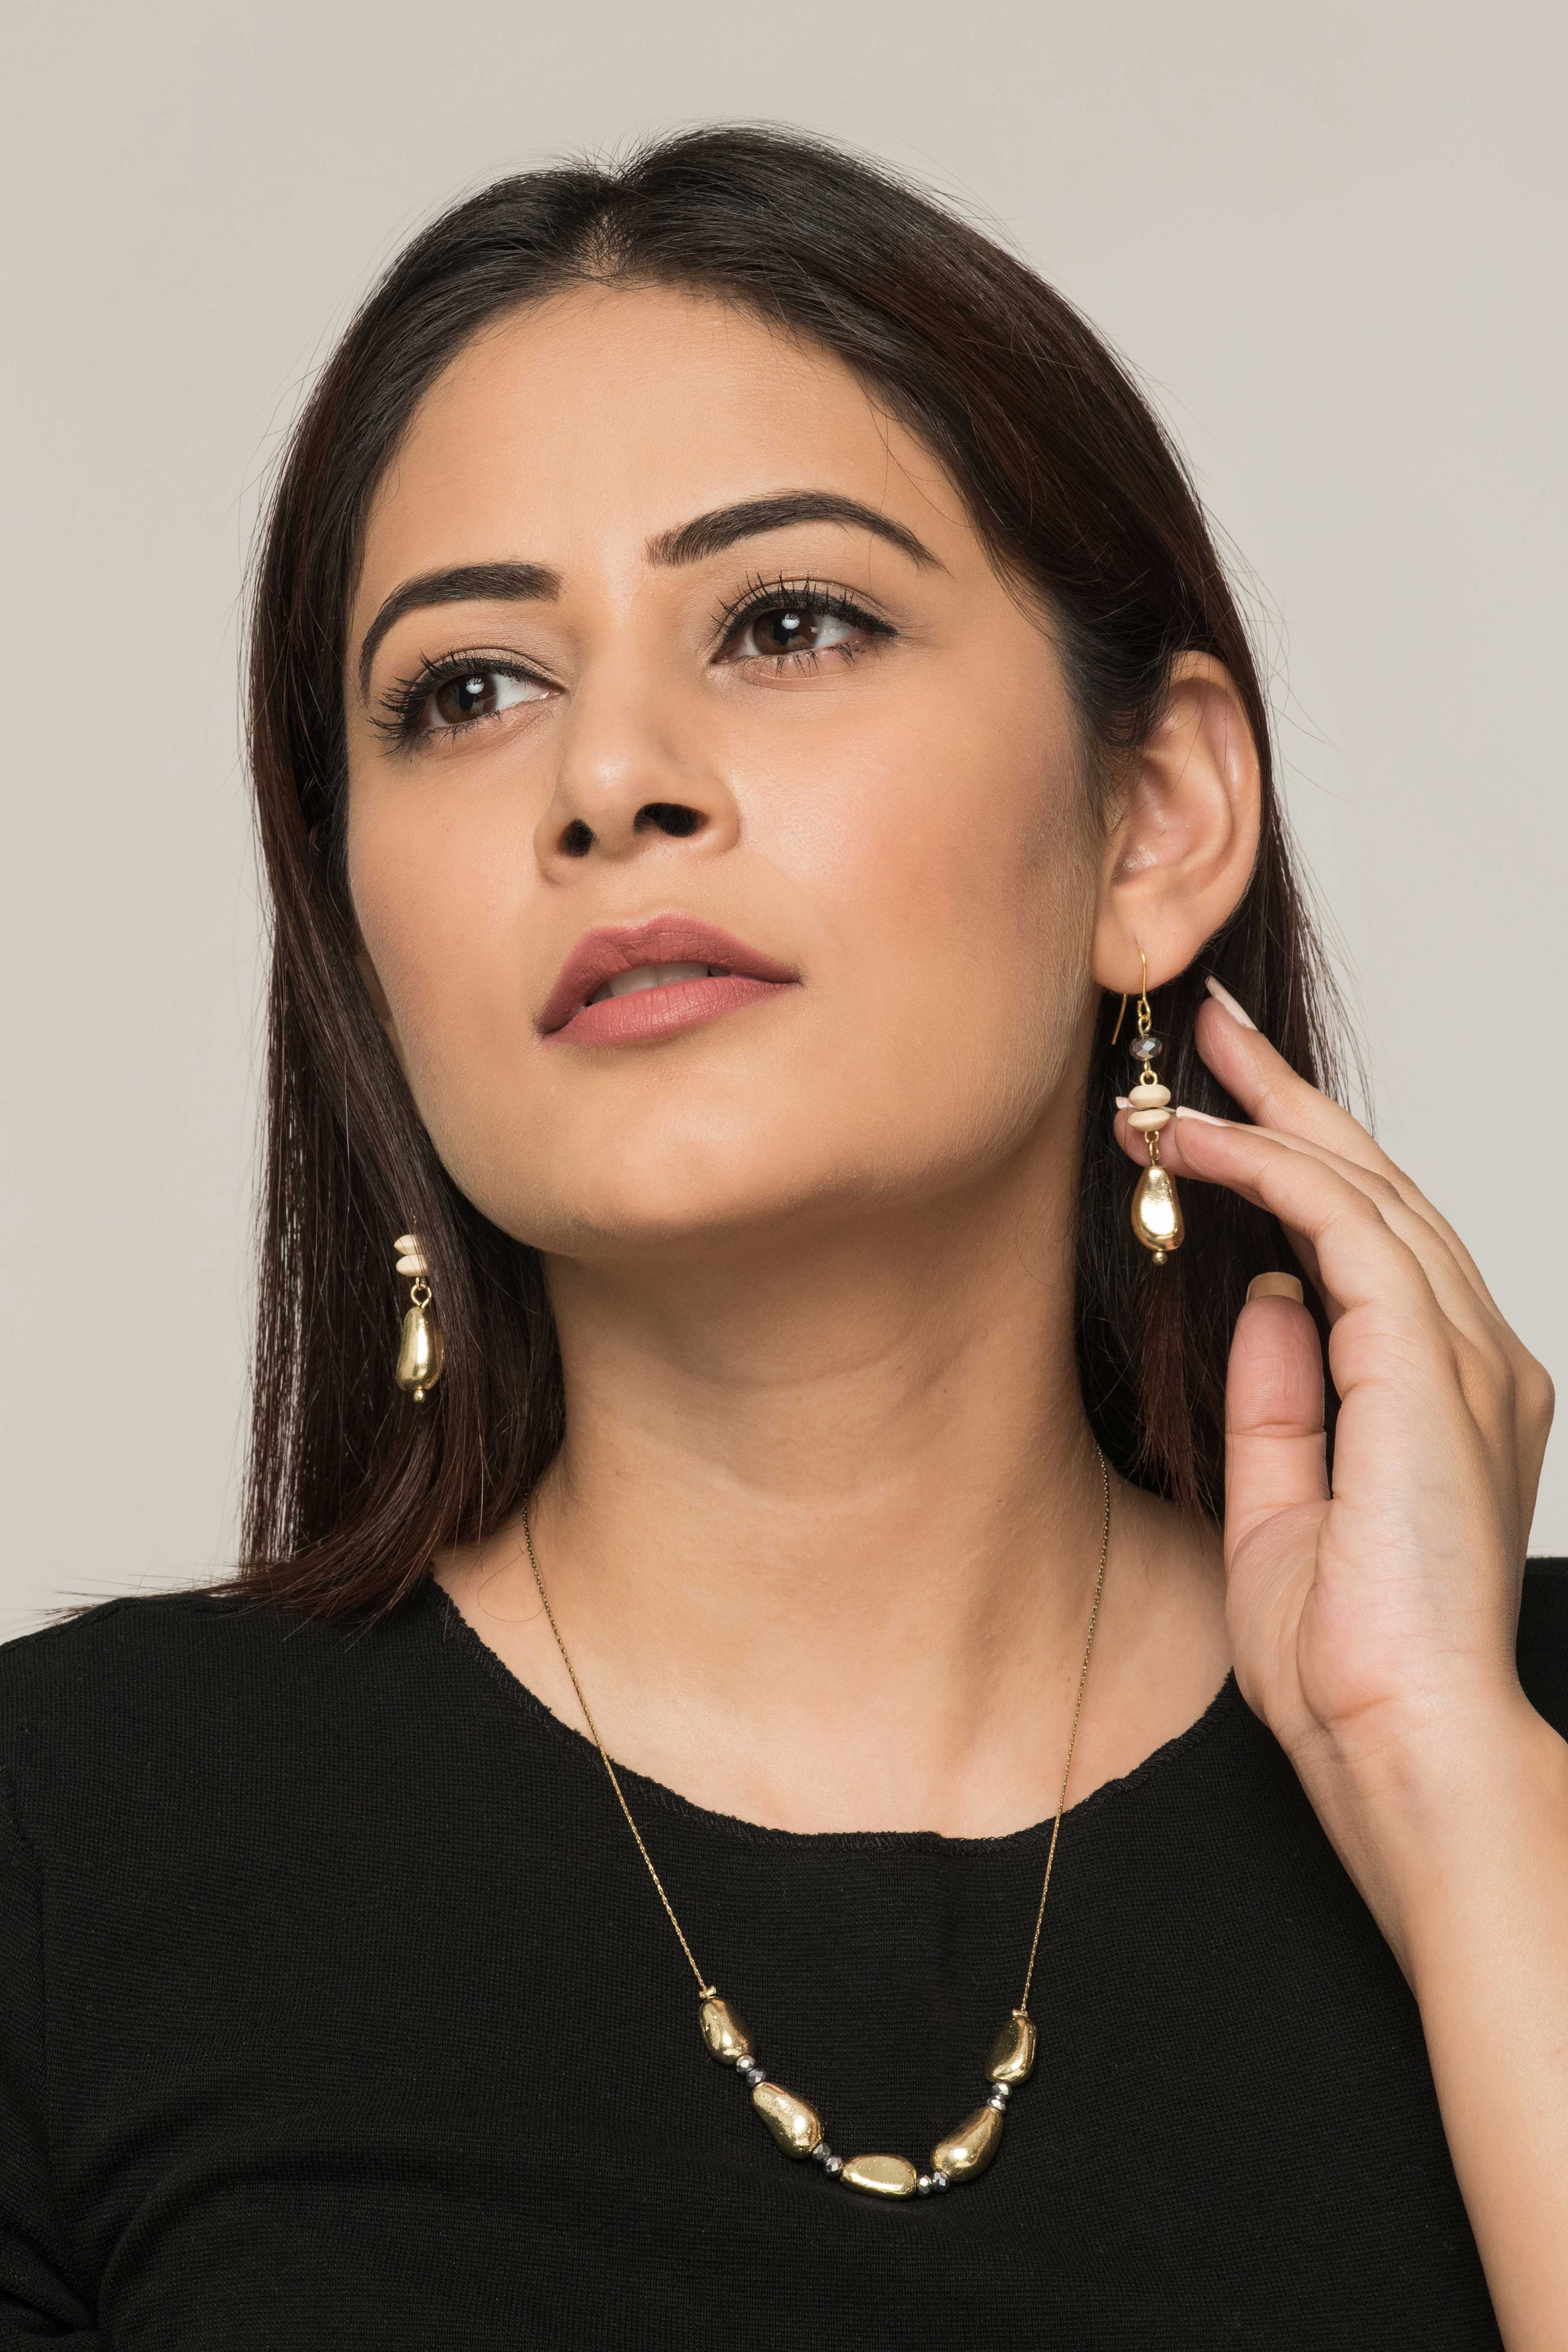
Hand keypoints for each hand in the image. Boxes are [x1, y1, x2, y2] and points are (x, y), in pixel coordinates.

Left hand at [1114, 978, 1555, 1943]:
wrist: (1398, 1744)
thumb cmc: (1347, 1658)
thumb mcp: (1284, 1504)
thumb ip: (1281, 1396)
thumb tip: (1262, 1296)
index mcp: (1447, 1394)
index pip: (1373, 1239)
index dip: (1300, 1156)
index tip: (1222, 1101)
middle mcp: (1476, 1361)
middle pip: (1379, 1189)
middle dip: (1292, 1098)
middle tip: (1214, 1026)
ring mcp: (1467, 1361)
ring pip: (1367, 1191)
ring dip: (1271, 1118)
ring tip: (1185, 1063)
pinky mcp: (1430, 1370)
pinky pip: (1346, 1231)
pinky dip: (1269, 1174)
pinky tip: (1196, 1143)